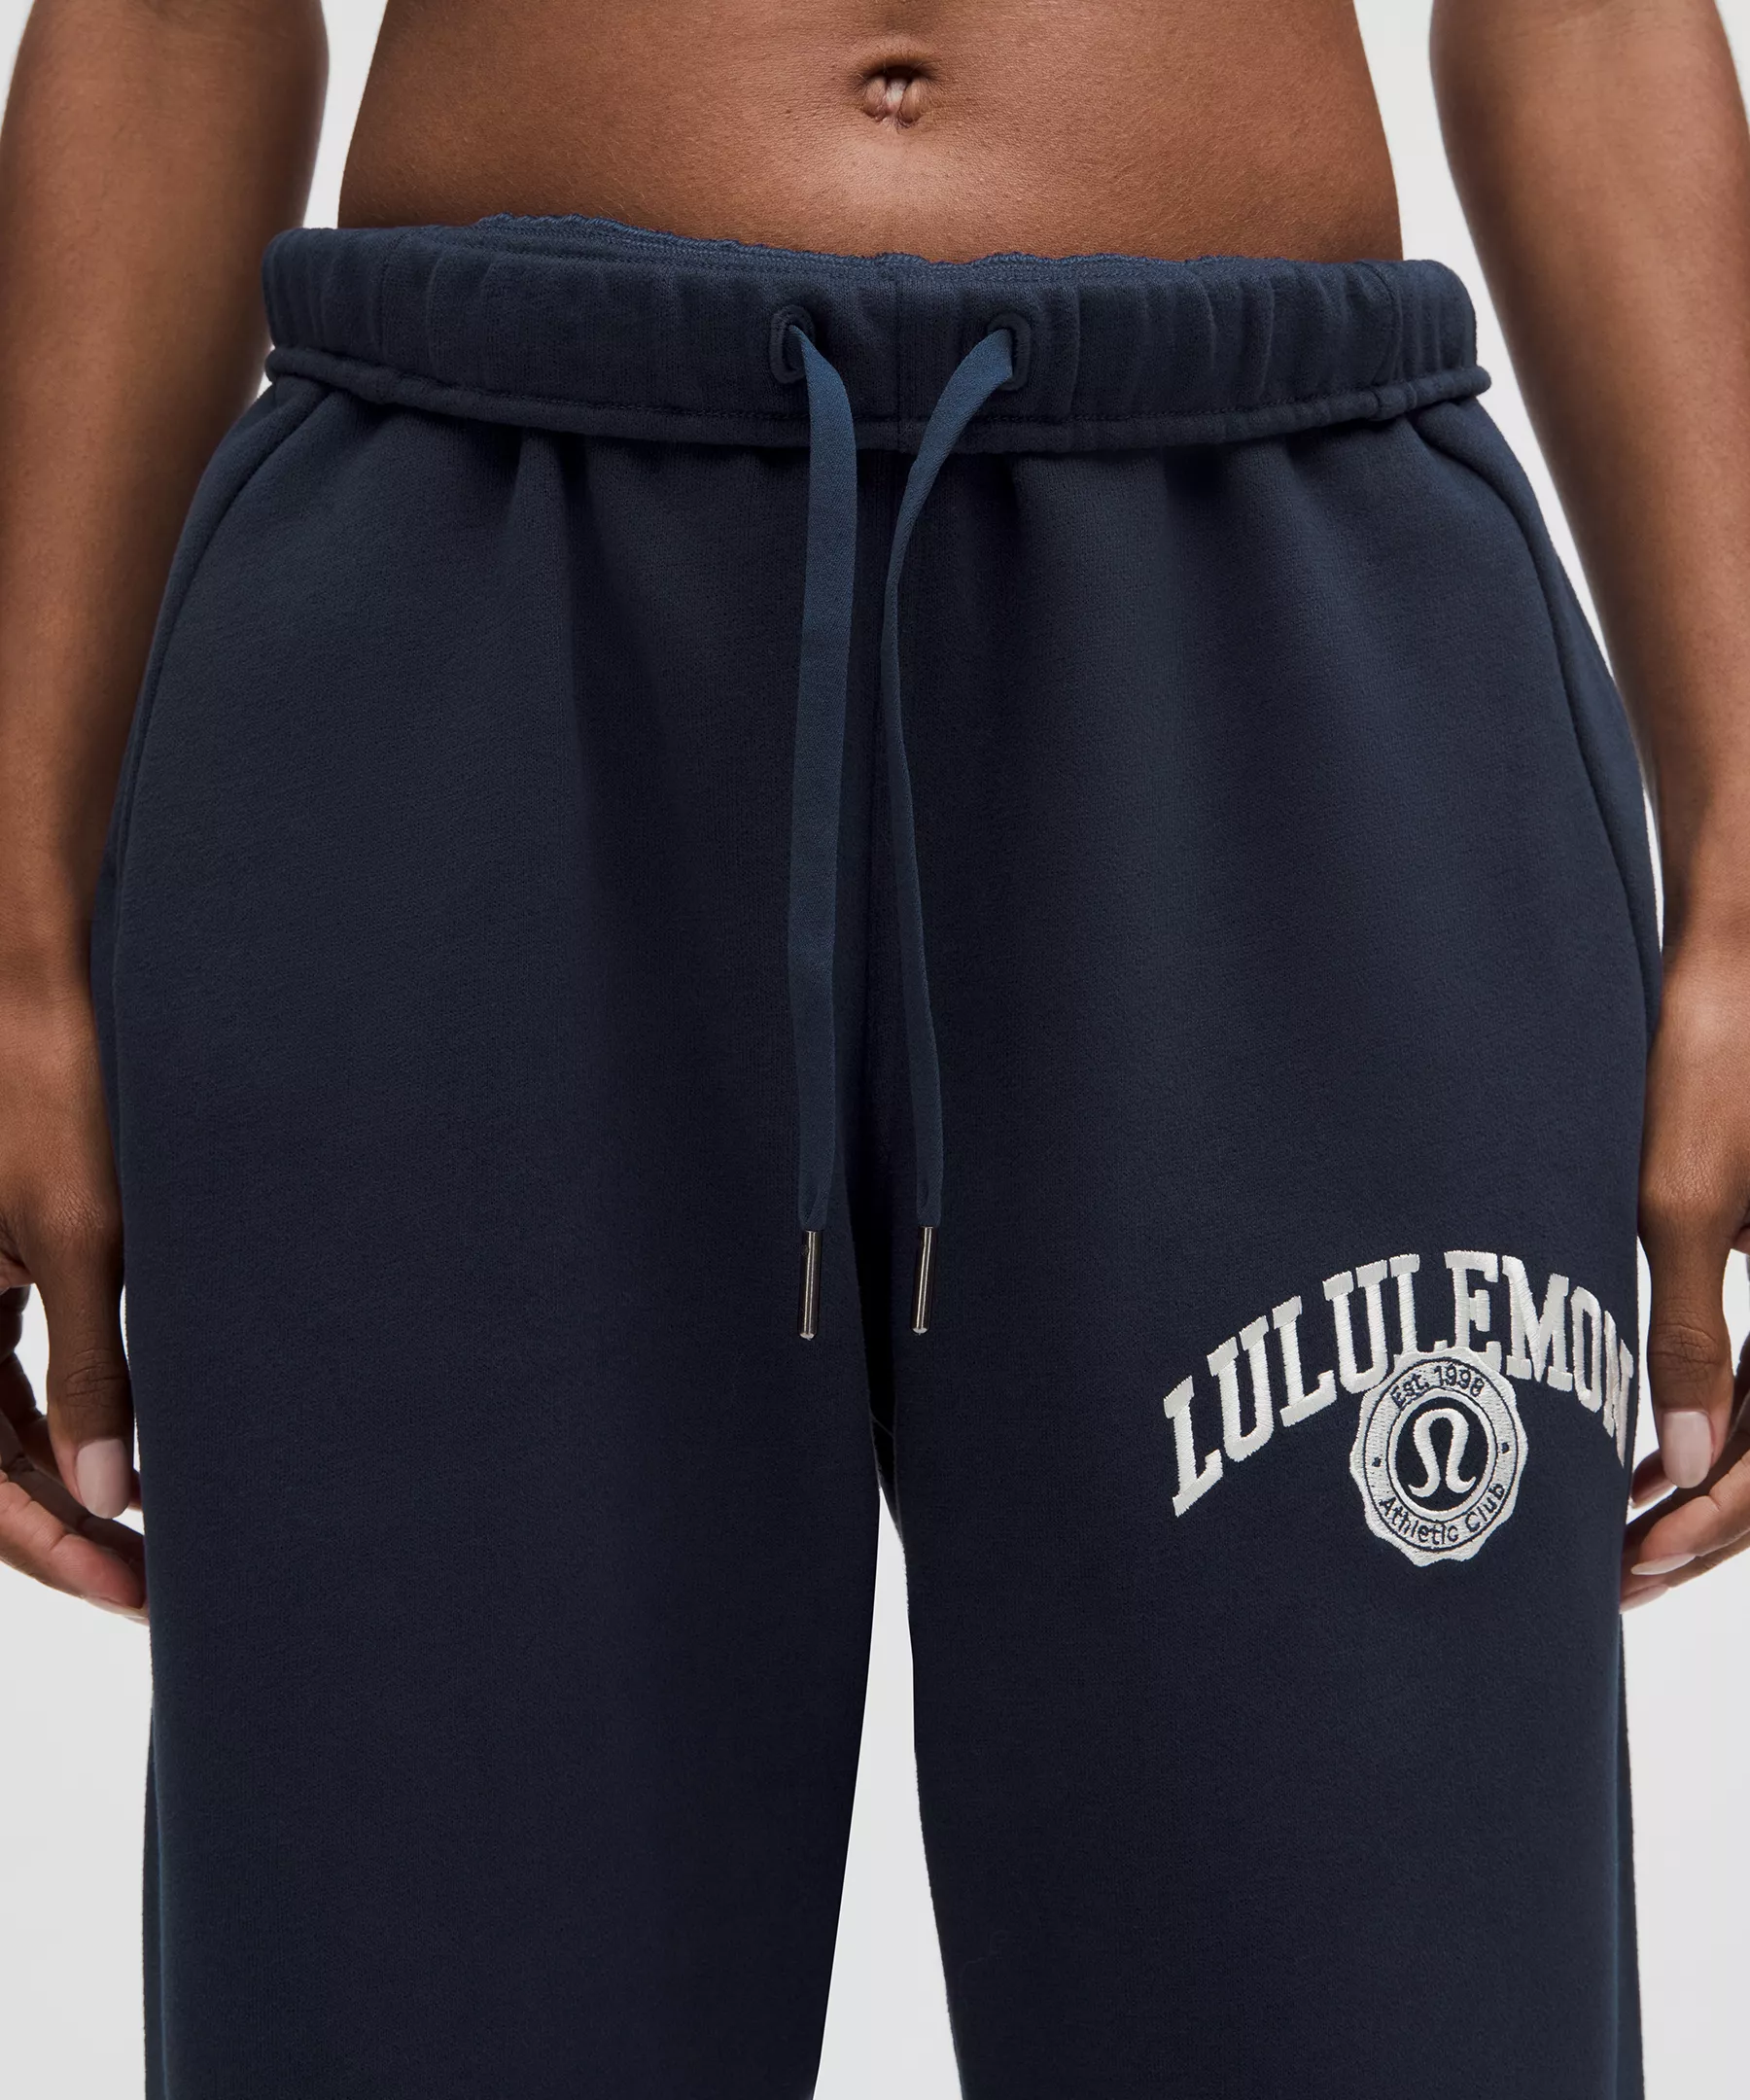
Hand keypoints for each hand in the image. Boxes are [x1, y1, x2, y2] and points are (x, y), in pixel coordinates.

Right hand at [0, 984, 143, 1617]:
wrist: (40, 975)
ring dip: (61, 1478)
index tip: (131, 1592)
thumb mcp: (80, 1233)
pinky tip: (122, 1446)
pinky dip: (60, 1413)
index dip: (48, 1548)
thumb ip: (89, 1366)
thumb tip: (105, 1495)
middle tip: (151, 1582)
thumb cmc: (53, 1085)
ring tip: (147, 1530)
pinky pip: (4, 1369)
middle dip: (60, 1528)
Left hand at [1622, 937, 1749, 1606]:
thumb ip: (1692, 1335)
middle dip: (1713, 1522)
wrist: (1742, 956)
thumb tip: (1689, 1464)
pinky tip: (1653, 1456)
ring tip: (1625, 1533)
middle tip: (1623, 1576)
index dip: (1717, 1522)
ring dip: (1713, 1479)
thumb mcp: (1685, 1203)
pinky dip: (1718, 1416)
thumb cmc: (1715, 1060)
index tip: (1637, 1559)